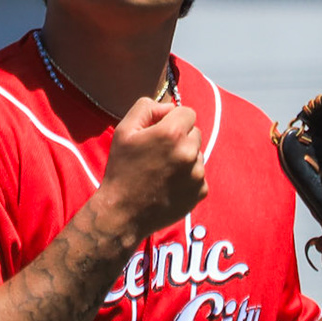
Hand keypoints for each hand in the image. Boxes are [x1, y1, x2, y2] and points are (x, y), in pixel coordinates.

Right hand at [96, 97, 206, 239]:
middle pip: (195, 133)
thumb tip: (168, 107)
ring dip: (185, 158)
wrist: (123, 213)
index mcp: (172, 134)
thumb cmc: (121, 170)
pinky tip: (169, 185)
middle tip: (159, 153)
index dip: (173, 119)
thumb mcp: (124, 131)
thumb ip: (147, 108)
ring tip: (162, 171)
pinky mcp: (200, 192)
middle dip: (180, 138)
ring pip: (198, 154)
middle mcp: (189, 153)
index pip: (188, 112)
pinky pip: (199, 175)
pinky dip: (188, 178)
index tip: (160, 131)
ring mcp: (197, 174)